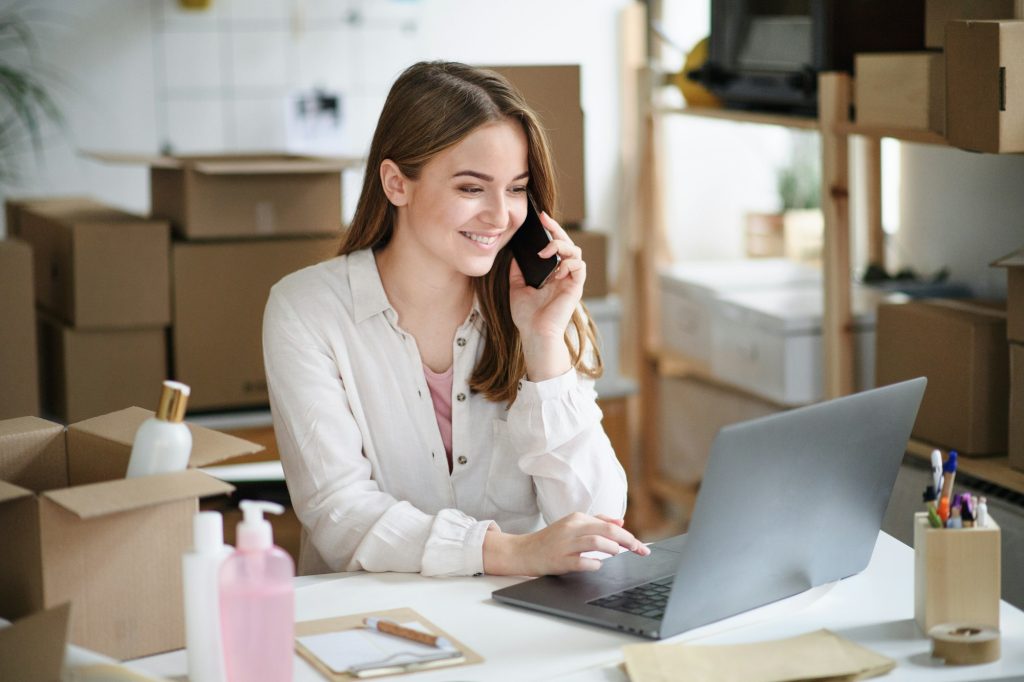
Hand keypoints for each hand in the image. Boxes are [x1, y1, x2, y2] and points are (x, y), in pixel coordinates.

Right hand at [483, 512, 649, 575]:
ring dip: (612, 549)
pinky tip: (598, 566)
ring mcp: (565, 544)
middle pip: (607, 531)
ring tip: (619, 555)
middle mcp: (572, 528)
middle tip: (640, 551)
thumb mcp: (573, 525)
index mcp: (577, 518)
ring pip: (595, 542)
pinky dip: (593, 564)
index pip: (609, 525)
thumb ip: (597, 521)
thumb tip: (621, 522)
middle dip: (628, 541)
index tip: (641, 547)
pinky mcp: (559, 560)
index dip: (629, 536)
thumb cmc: (552, 539)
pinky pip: (581, 562)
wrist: (524, 551)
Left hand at [508, 212, 585, 380]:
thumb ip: (517, 271)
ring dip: (561, 246)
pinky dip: (568, 262)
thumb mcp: (516, 287)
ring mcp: (571, 280)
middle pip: (567, 244)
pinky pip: (579, 266)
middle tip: (545, 220)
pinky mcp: (576, 287)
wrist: (534, 334)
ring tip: (546, 251)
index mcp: (551, 273)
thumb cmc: (527, 316)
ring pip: (575, 251)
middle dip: (557, 229)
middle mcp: (563, 274)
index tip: (540, 219)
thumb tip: (514, 254)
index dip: (550, 231)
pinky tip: (555, 269)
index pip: (555, 246)